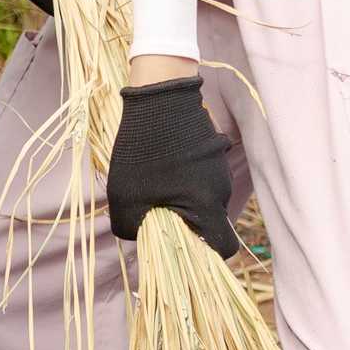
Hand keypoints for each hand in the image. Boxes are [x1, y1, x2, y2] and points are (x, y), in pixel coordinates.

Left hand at [107, 77, 240, 257]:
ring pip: (203, 200)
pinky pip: (200, 179)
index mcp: (209, 206)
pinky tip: (161, 165)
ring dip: (181, 200)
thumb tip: (141, 237)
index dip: (206, 255)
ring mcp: (219, 170)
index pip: (223, 247)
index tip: (182, 248)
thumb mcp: (125, 198)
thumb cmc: (143, 150)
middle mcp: (221, 190)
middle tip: (155, 212)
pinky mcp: (213, 153)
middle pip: (208, 224)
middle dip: (184, 225)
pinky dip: (183, 180)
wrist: (160, 95)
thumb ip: (132, 229)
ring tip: (154, 184)